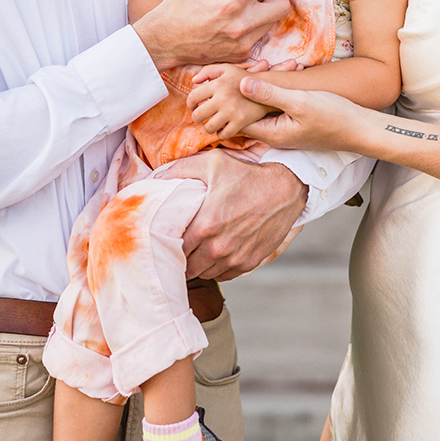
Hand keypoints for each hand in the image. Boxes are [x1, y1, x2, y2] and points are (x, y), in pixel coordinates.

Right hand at [133, 0, 299, 71]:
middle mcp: (242, 25)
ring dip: (268, 6)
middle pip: (282, 4)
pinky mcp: (241, 55)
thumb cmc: (181, 0)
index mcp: (232, 1)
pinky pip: (261, 34)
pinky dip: (256, 22)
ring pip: (274, 21)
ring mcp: (243, 43)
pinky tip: (241, 15)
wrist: (165, 38)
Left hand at [158, 149, 306, 279]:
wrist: (285, 189)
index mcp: (206, 226)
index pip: (174, 249)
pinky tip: (216, 254)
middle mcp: (219, 247)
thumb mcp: (212, 164)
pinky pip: (223, 276)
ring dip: (199, 264)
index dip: (168, 243)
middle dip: (182, 256)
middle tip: (180, 245)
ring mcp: (235, 258)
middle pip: (187, 266)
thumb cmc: (248, 175)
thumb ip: (179, 170)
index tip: (168, 237)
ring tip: (198, 250)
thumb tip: (154, 180)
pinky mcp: (249, 263)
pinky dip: (217, 268)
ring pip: (204, 273)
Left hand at [187, 63, 268, 136]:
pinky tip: (223, 127)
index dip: (189, 104)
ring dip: (208, 126)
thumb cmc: (243, 77)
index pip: (192, 98)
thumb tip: (193, 81)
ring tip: (211, 122)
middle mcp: (223, 98)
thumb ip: (208, 71)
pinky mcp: (241, 122)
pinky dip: (221, 133)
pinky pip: (223, 134)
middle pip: (198, 115)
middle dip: (197, 117)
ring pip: (209, 127)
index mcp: (217, 84)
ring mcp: (232, 111)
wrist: (268, 87)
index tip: (193, 106)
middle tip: (201, 116)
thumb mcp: (226, 68)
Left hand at [239, 76, 370, 153]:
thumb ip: (270, 94)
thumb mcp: (300, 102)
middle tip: (253, 66)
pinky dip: (276, 92)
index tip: (234, 77)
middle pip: (250, 113)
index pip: (238, 119)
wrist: (360, 128)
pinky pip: (277, 107)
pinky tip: (286, 73)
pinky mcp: (294, 124)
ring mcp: (285, 130)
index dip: (233, 99)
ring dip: (264, 88)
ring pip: (264, 108)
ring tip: (271, 66)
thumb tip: (241, 84)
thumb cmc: (334, 116)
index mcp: (272, 134)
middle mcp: (275, 135)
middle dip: (247, 90)